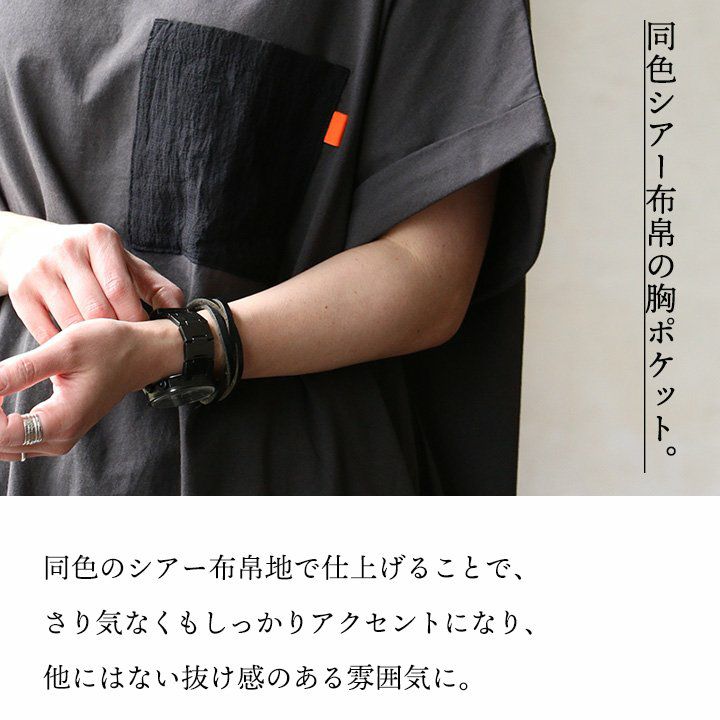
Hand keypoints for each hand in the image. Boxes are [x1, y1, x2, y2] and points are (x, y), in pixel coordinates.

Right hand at [0, 214, 184, 342]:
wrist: (28, 244)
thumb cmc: (90, 260)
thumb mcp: (124, 263)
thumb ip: (155, 285)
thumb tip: (180, 310)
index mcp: (99, 239)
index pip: (119, 288)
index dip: (134, 318)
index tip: (143, 334)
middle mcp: (67, 250)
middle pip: (97, 309)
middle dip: (114, 333)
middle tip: (125, 348)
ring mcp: (40, 271)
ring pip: (72, 323)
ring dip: (91, 344)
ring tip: (104, 352)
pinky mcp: (21, 292)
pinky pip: (47, 332)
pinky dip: (65, 347)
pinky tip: (78, 351)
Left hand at [0, 317, 183, 460]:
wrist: (142, 354)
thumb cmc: (111, 347)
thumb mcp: (65, 348)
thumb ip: (21, 370)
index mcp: (61, 422)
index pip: (0, 433)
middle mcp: (59, 439)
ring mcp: (59, 439)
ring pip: (5, 444)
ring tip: (0, 386)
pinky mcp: (57, 432)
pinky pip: (17, 438)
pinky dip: (1, 422)